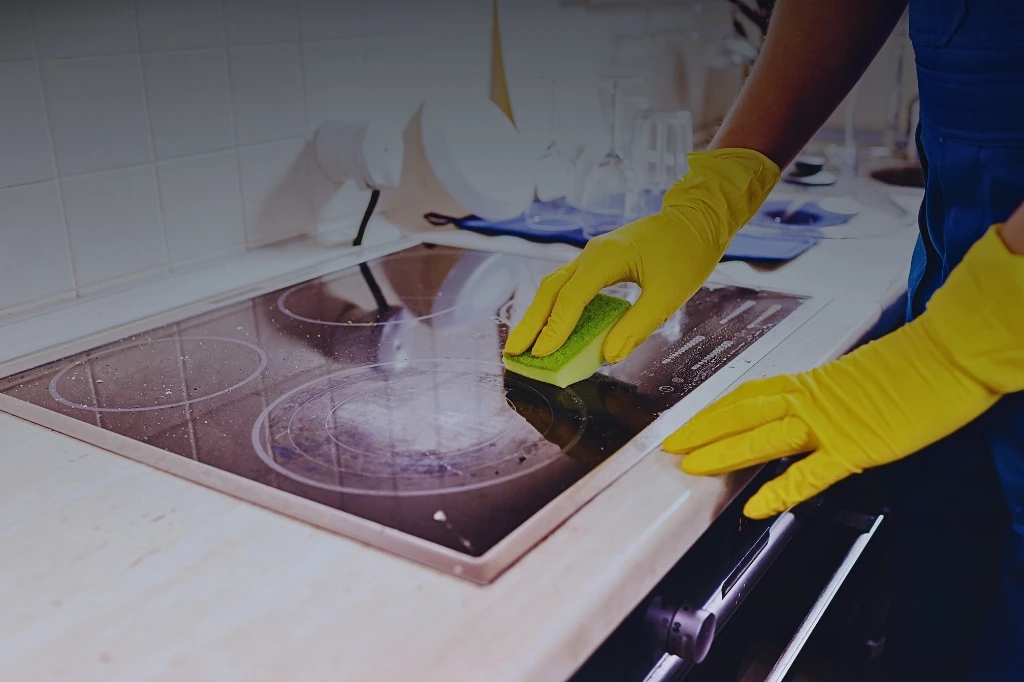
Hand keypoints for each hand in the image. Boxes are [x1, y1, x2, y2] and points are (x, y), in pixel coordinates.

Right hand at [504, 149, 779, 362]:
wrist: (697, 219)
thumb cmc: (686, 252)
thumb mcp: (668, 295)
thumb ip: (637, 326)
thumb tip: (610, 355)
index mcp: (606, 258)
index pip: (571, 298)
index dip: (555, 329)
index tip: (541, 354)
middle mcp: (592, 253)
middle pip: (550, 290)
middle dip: (530, 322)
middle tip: (513, 352)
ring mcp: (592, 255)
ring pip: (555, 286)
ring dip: (538, 315)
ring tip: (524, 343)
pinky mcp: (598, 261)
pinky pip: (569, 285)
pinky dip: (556, 307)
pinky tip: (551, 326)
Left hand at [665, 223, 1023, 519]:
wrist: (949, 354)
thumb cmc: (911, 365)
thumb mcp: (854, 379)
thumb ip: (823, 397)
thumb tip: (802, 413)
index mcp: (809, 382)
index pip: (746, 397)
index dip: (713, 412)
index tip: (686, 423)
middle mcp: (810, 400)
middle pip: (742, 413)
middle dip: (701, 430)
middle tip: (669, 445)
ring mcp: (830, 425)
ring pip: (763, 437)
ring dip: (723, 452)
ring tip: (692, 466)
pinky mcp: (856, 448)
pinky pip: (810, 474)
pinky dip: (781, 490)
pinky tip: (757, 507)